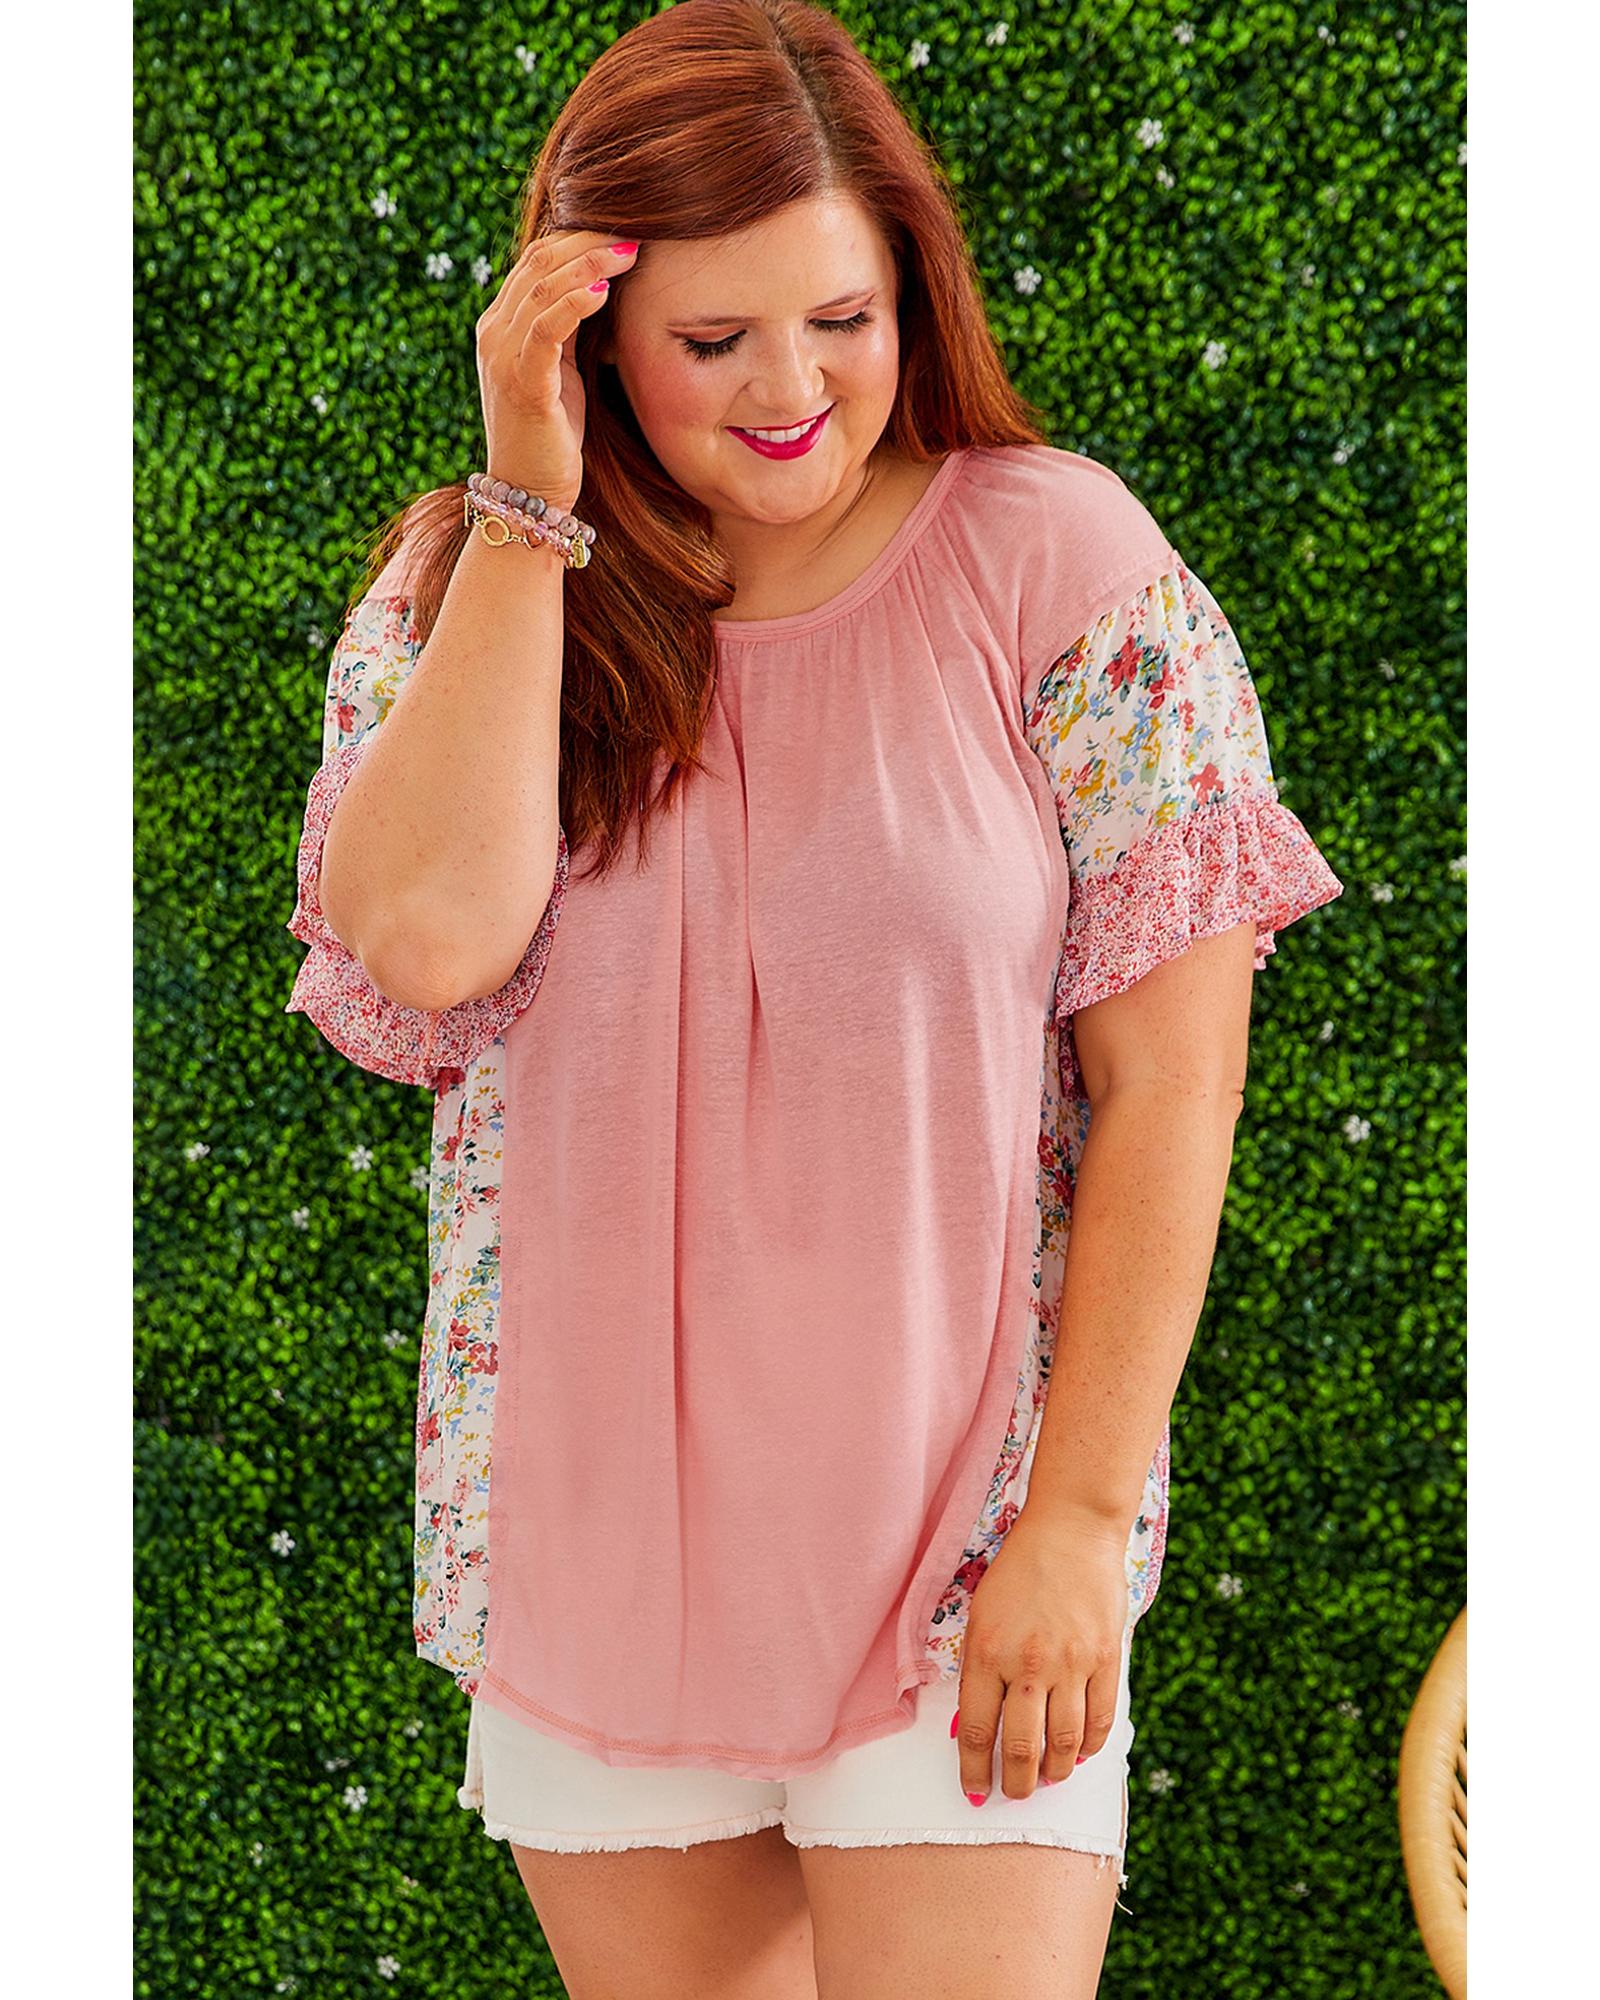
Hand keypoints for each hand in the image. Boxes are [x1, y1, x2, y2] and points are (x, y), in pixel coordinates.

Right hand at [474, 228, 640, 509]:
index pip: (535, 261)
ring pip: (542, 289)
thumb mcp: (562, 370)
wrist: (529, 492)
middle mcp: (494, 332)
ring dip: (588, 264)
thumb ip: (570, 328)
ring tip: (629, 252)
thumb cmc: (552, 434)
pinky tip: (603, 290)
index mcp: (501, 325)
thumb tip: (603, 286)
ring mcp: (502, 356)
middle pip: (538, 264)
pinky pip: (546, 329)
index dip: (578, 238)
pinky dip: (574, 303)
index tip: (623, 229)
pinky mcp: (522, 383)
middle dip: (588, 242)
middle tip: (633, 230)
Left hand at [954, 1509, 1129, 1803]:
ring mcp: (1070, 1663)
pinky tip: (1081, 1753)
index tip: (975, 1789)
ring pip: (1064, 1743)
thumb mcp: (982, 1612)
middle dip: (1015, 1782)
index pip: (975, 1730)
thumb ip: (979, 1667)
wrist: (1071, 1530)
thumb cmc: (1019, 1570)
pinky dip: (1091, 1747)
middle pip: (1021, 1747)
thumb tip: (974, 1723)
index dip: (974, 1770)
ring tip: (1048, 1777)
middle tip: (1014, 1792)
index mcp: (987, 1652)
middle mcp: (1027, 1664)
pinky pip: (1100, 1720)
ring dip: (1055, 1771)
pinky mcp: (1105, 1658)